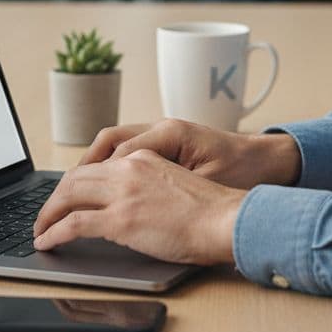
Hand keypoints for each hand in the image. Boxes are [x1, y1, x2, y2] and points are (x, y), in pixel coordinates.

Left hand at [32, 149, 244, 264]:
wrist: (225, 219)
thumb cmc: (210, 210)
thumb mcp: (175, 183)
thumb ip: (148, 185)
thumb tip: (131, 204)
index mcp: (142, 157)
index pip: (95, 165)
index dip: (73, 183)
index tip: (65, 197)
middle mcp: (128, 169)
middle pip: (74, 178)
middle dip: (54, 198)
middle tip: (45, 215)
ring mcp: (122, 193)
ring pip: (67, 196)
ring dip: (48, 214)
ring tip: (40, 230)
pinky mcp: (120, 219)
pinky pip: (72, 224)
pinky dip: (53, 233)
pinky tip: (47, 242)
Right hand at [80, 119, 300, 189]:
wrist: (271, 162)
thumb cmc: (244, 172)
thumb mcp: (203, 186)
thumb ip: (162, 190)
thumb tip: (123, 200)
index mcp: (170, 133)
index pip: (118, 152)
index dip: (94, 179)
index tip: (75, 203)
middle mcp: (163, 128)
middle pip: (108, 141)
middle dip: (81, 170)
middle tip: (60, 198)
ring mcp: (164, 134)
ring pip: (114, 143)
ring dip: (93, 165)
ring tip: (72, 191)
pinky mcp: (169, 145)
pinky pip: (128, 149)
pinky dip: (110, 164)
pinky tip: (103, 185)